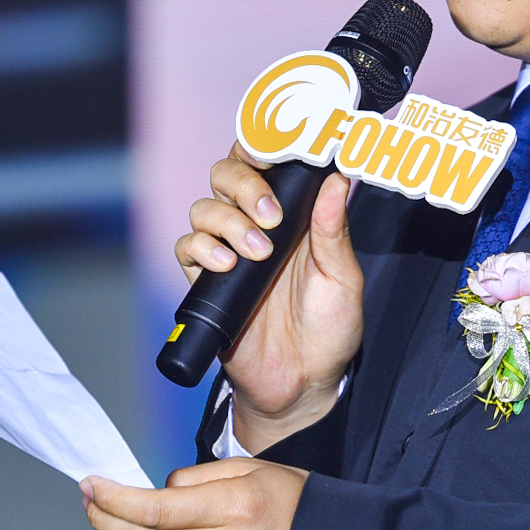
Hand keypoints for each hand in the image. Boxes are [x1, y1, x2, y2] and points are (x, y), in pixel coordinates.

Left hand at [80, 459, 308, 529]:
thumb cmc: (293, 503)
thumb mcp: (251, 470)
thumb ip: (197, 479)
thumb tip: (156, 491)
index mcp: (233, 507)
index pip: (153, 508)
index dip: (113, 498)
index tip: (92, 484)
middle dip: (104, 518)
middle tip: (89, 499)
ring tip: (114, 519)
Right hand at [173, 147, 364, 451]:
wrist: (302, 383)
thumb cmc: (329, 330)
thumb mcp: (343, 278)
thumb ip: (334, 231)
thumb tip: (338, 180)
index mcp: (293, 215)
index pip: (267, 161)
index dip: (265, 145)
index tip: (278, 150)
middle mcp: (256, 224)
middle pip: (227, 174)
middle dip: (244, 183)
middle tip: (270, 214)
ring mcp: (229, 250)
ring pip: (205, 207)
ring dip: (228, 222)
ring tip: (257, 253)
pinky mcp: (206, 280)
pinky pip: (186, 247)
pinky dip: (202, 249)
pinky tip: (226, 264)